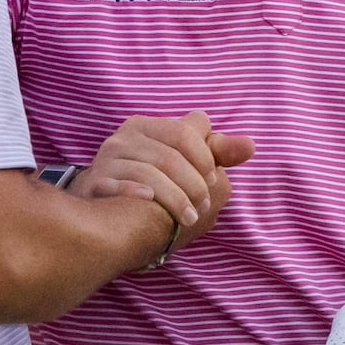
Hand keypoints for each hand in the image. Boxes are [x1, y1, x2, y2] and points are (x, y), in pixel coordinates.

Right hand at [77, 111, 254, 236]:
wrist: (105, 215)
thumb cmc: (154, 185)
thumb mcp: (184, 163)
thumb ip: (217, 152)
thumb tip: (251, 145)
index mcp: (146, 126)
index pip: (186, 133)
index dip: (206, 159)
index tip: (212, 180)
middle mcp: (123, 138)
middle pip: (169, 156)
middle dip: (193, 185)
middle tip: (202, 206)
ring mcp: (106, 160)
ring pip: (149, 173)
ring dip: (175, 199)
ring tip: (188, 218)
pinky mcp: (93, 184)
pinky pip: (118, 185)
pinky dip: (138, 193)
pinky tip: (151, 204)